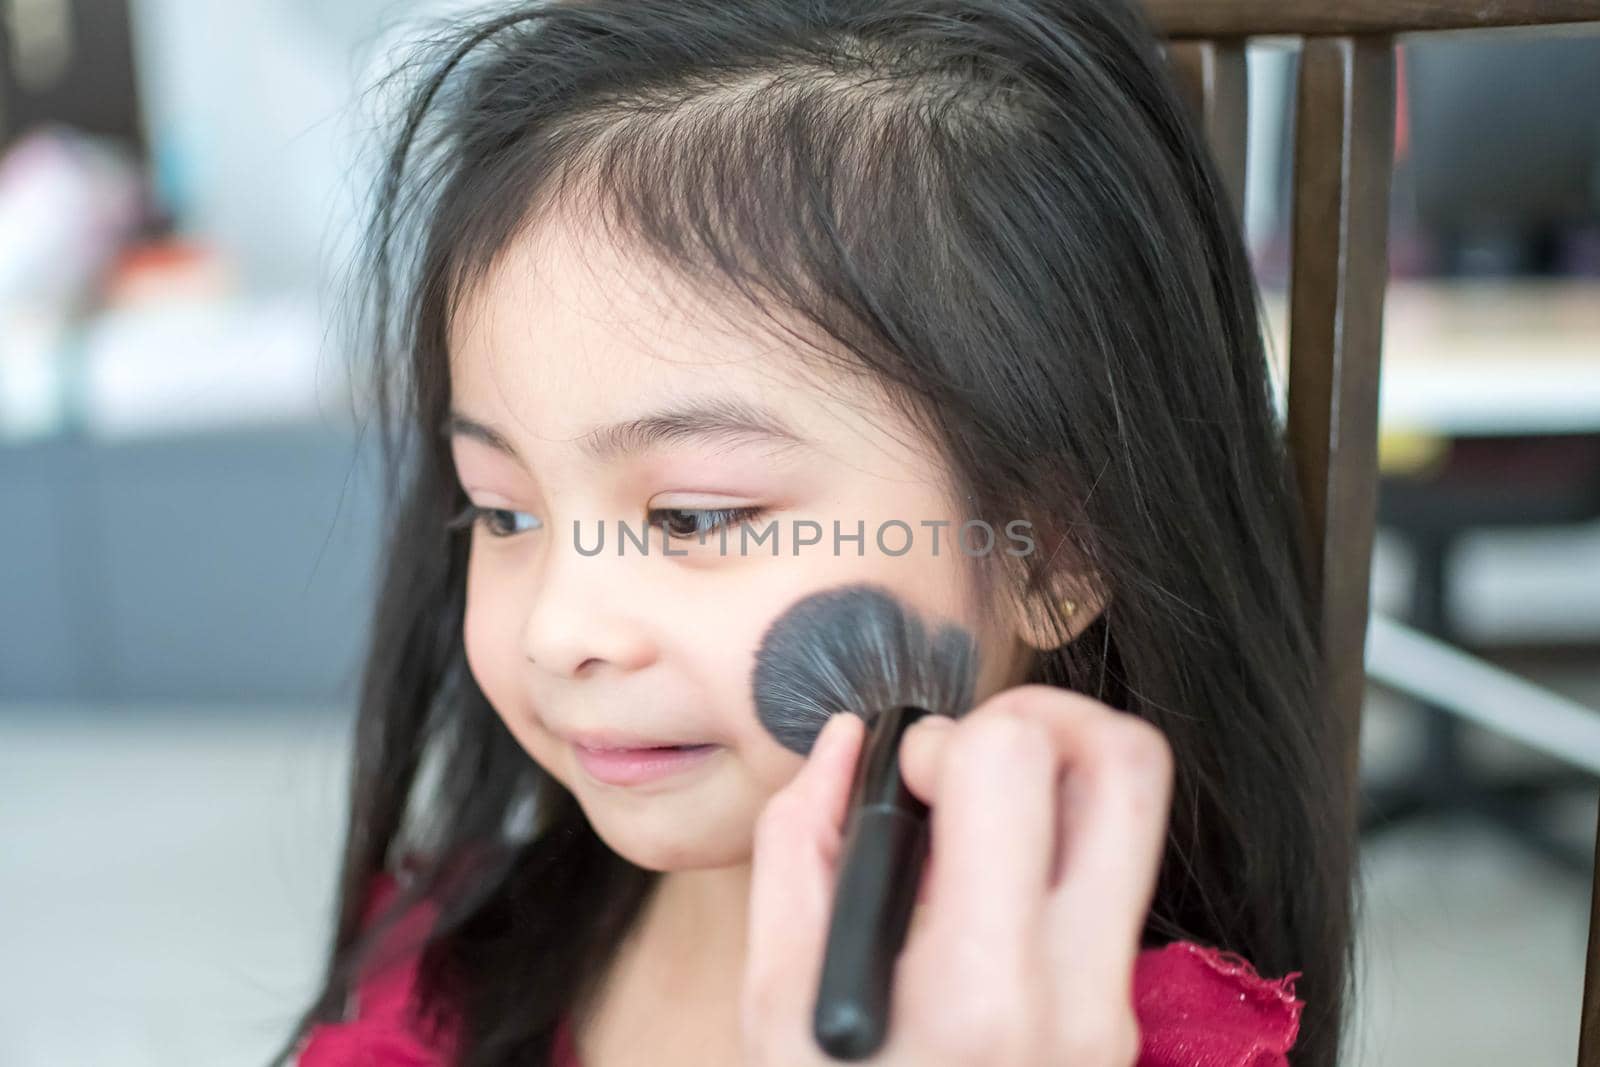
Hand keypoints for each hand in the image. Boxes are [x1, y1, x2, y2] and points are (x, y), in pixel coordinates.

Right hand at [742, 685, 1173, 1066]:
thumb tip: (851, 743)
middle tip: (967, 758)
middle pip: (1128, 764)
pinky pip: (1110, 877)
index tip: (904, 781)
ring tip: (966, 819)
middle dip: (1041, 718)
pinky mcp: (1120, 1014)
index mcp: (982, 987)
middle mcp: (1079, 991)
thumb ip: (804, 847)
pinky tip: (972, 889)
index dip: (947, 737)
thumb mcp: (773, 1004)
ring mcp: (1115, 1008)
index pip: (1018, 765)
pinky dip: (1047, 841)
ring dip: (1052, 776)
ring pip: (1134, 813)